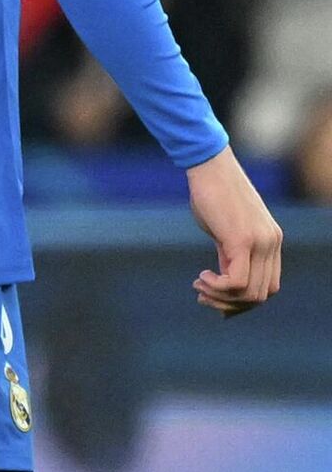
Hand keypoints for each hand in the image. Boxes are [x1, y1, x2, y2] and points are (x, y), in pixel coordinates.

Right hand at [187, 146, 281, 315]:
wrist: (209, 167)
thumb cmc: (211, 195)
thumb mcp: (224, 230)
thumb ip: (231, 255)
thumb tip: (224, 283)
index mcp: (272, 241)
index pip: (269, 287)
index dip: (243, 301)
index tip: (216, 299)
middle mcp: (272, 244)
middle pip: (261, 296)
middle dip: (229, 304)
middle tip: (202, 296)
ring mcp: (260, 243)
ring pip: (250, 293)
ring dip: (220, 298)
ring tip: (199, 286)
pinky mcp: (241, 240)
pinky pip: (237, 282)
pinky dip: (217, 287)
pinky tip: (201, 277)